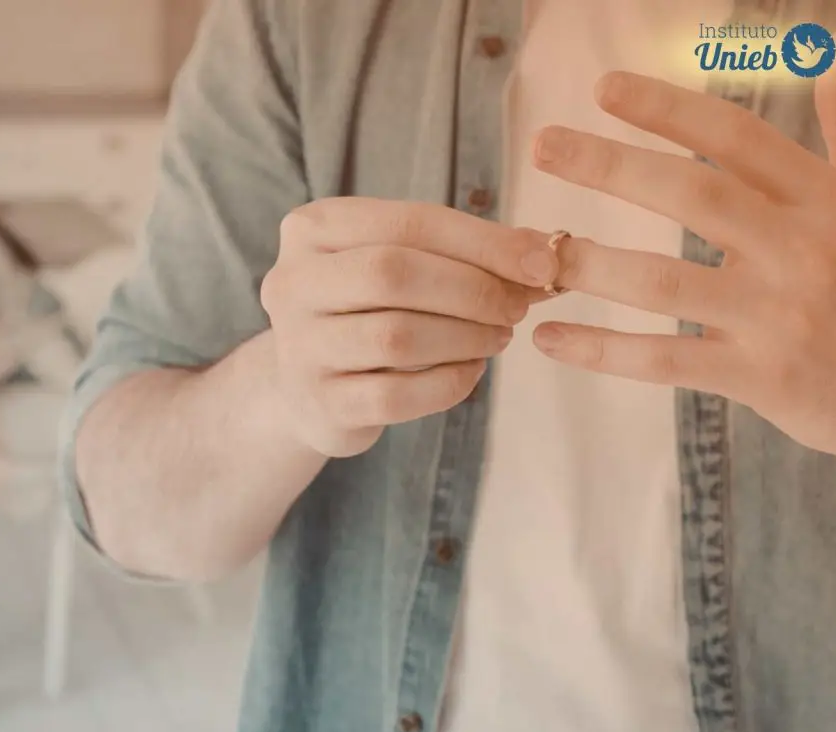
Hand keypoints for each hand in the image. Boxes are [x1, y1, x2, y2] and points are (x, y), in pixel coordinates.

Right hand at [261, 198, 559, 456]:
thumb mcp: (400, 263)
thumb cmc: (365, 309)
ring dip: (466, 337)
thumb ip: (462, 252)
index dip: (484, 242)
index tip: (541, 262)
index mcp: (312, 229)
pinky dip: (449, 383)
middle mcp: (291, 283)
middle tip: (519, 306)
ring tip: (498, 336)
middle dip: (473, 290)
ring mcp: (300, 347)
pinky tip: (470, 372)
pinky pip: (397, 395)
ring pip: (396, 336)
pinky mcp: (320, 403)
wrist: (304, 386)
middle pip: (394, 273)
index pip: (408, 223)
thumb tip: (543, 253)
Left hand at [528, 30, 835, 458]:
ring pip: (664, 282)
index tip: (603, 89)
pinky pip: (663, 361)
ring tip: (530, 253)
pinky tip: (547, 339)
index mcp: (822, 200)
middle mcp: (798, 249)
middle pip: (690, 194)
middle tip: (542, 146)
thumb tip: (833, 57)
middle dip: (610, 166)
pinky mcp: (759, 377)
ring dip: (589, 263)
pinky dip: (600, 351)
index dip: (667, 108)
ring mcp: (775, 316)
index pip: (735, 137)